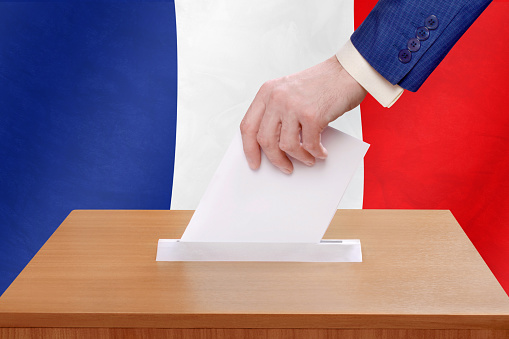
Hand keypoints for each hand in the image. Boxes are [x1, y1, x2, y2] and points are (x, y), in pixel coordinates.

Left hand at [240, 56, 366, 173]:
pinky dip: (316, 153)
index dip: (249, 148)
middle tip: (285, 167)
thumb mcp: (289, 92)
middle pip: (264, 140)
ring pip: (286, 146)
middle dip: (275, 159)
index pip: (248, 126)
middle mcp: (276, 97)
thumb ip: (277, 113)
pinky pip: (309, 145)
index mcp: (267, 92)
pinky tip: (321, 152)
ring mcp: (293, 106)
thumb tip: (272, 147)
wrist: (348, 71)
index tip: (254, 162)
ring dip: (299, 157)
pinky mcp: (311, 115)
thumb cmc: (321, 84)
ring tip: (308, 159)